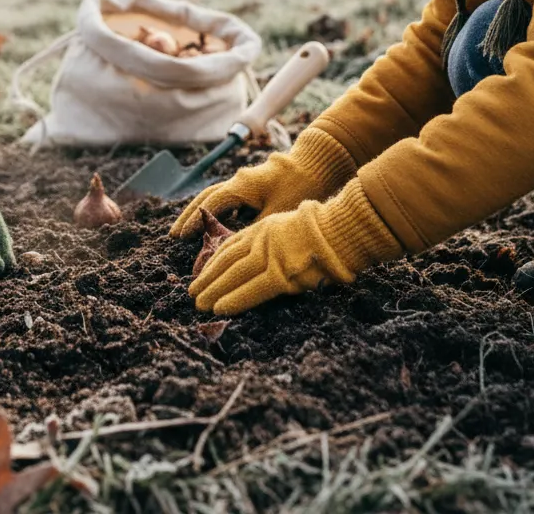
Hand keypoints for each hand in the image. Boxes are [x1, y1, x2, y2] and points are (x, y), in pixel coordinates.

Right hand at [171, 127, 356, 237]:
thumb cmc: (301, 187)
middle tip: (174, 234)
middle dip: (189, 216)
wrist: (319, 162)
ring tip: (187, 229)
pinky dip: (216, 209)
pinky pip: (227, 197)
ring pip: (215, 196)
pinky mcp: (254, 185)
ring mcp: (245, 181)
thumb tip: (234, 250)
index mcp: (241, 186)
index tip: (180, 237)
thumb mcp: (279, 214)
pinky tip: (216, 223)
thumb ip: (254, 231)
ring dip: (200, 211)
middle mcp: (238, 181)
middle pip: (205, 197)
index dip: (194, 221)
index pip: (210, 204)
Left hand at [189, 179, 402, 315]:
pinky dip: (234, 299)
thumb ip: (268, 239)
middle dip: (207, 278)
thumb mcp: (286, 225)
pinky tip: (220, 308)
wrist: (341, 230)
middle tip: (192, 292)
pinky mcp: (282, 274)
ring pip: (233, 275)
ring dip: (214, 291)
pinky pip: (253, 290)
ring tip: (199, 304)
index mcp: (262, 229)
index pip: (229, 247)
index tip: (200, 274)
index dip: (212, 263)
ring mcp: (270, 257)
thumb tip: (255, 256)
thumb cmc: (321, 231)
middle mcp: (261, 241)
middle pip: (226, 262)